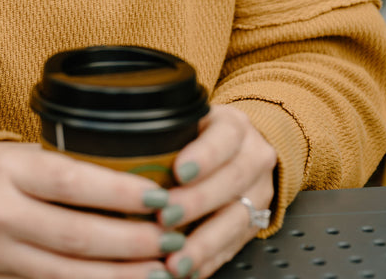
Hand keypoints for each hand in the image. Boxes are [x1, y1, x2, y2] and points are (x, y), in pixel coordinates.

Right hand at [0, 141, 183, 278]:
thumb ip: (62, 166)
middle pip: (78, 235)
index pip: (72, 182)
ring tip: (161, 271)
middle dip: (132, 241)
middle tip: (171, 238)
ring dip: (121, 276)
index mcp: (9, 171)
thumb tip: (129, 175)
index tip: (159, 196)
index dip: (120, 192)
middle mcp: (2, 215)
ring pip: (69, 275)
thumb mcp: (17, 153)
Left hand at [158, 104, 276, 277]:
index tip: (178, 172)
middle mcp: (253, 157)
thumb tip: (128, 145)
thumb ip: (169, 132)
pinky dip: (209, 261)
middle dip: (196, 203)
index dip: (203, 156)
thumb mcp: (191, 121)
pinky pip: (233, 246)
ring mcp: (258, 193)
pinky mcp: (255, 223)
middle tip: (165, 218)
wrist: (244, 149)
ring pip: (236, 219)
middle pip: (230, 181)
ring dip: (204, 243)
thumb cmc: (204, 135)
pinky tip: (188, 270)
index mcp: (235, 126)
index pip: (224, 137)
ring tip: (176, 260)